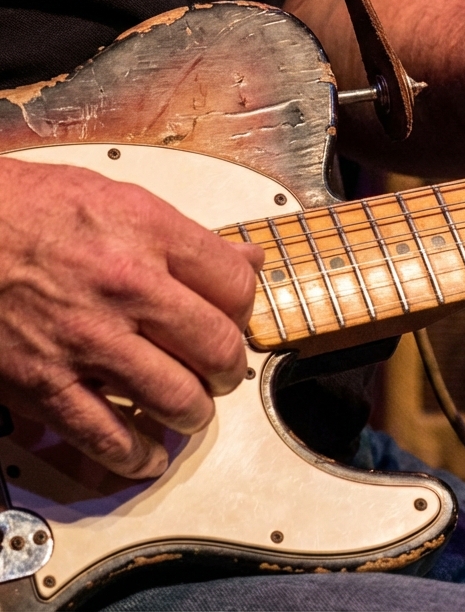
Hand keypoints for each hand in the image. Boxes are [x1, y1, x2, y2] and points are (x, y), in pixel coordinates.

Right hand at [0, 159, 263, 478]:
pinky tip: (147, 455)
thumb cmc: (27, 208)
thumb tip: (246, 257)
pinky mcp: (44, 384)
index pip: (236, 286)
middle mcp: (127, 287)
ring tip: (190, 410)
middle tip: (222, 372)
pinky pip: (107, 437)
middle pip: (218, 347)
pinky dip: (136, 456)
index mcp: (150, 234)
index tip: (236, 320)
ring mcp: (87, 340)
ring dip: (194, 413)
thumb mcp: (119, 198)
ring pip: (178, 398)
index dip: (244, 309)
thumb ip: (186, 236)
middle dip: (229, 369)